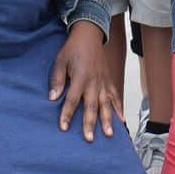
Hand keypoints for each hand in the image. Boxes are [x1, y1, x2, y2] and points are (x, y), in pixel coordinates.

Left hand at [48, 20, 118, 140]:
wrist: (89, 34)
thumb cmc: (73, 48)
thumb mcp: (60, 61)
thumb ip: (57, 80)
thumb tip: (52, 98)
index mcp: (80, 77)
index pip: (72, 100)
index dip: (67, 114)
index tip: (64, 127)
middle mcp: (93, 82)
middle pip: (91, 106)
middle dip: (90, 123)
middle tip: (89, 138)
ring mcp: (103, 82)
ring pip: (106, 104)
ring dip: (108, 120)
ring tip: (109, 134)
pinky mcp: (109, 80)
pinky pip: (115, 96)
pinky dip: (119, 108)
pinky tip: (122, 121)